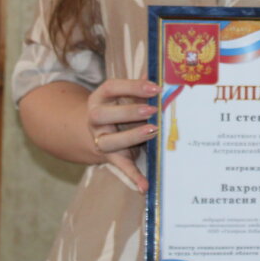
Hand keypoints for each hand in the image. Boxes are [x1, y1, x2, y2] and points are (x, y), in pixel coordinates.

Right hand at [87, 77, 159, 191]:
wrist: (99, 130)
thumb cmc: (121, 107)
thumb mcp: (127, 95)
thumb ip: (142, 87)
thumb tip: (163, 74)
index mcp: (100, 99)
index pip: (110, 88)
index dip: (132, 86)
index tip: (155, 87)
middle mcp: (95, 119)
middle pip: (102, 115)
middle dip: (128, 112)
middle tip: (152, 110)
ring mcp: (100, 139)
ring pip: (108, 142)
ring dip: (131, 137)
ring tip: (153, 131)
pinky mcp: (111, 157)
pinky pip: (120, 167)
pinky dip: (133, 176)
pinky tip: (145, 186)